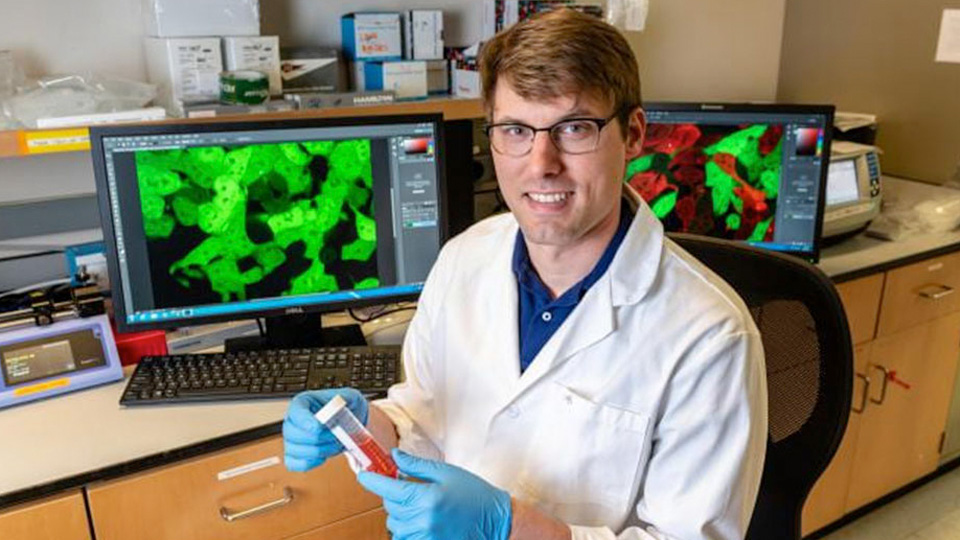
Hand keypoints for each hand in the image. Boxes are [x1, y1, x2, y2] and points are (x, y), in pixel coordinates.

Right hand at [283, 388, 368, 471]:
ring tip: (334, 445)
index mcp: (303, 402)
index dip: (305, 421)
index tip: (319, 427)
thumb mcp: (350, 397)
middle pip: (292, 433)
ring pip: (294, 450)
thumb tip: (336, 407)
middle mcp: (294, 420)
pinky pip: (294, 463)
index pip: (295, 411)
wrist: (351, 423)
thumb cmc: (346, 409)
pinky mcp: (296, 454)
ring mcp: (292, 438)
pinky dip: (310, 462)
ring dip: (318, 451)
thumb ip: (343, 400)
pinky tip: (323, 456)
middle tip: (335, 436)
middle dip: (317, 438)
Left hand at [358, 449, 511, 539]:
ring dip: (400, 514)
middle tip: (408, 487)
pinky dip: (407, 529)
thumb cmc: (475, 495)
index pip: (389, 490)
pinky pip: (404, 538)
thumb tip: (395, 457)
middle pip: (390, 507)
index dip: (372, 481)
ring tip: (419, 506)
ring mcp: (425, 537)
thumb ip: (416, 466)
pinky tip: (422, 520)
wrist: (496, 521)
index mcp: (427, 498)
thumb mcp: (446, 473)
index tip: (363, 475)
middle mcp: (423, 520)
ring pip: (394, 525)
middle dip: (393, 496)